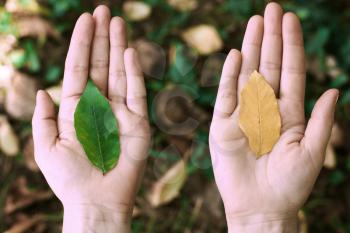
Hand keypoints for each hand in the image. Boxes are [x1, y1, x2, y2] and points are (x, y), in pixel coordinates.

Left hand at [32, 6, 149, 232]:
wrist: (96, 201)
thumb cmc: (69, 179)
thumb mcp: (46, 148)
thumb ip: (43, 118)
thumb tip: (44, 90)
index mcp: (76, 108)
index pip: (79, 68)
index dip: (81, 44)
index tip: (85, 19)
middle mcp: (99, 104)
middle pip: (100, 64)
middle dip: (101, 38)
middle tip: (104, 11)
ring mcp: (120, 111)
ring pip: (119, 72)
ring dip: (117, 47)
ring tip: (117, 22)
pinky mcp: (138, 122)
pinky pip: (136, 92)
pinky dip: (133, 73)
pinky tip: (128, 53)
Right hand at [209, 3, 337, 231]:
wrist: (261, 206)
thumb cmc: (290, 185)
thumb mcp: (312, 153)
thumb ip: (322, 121)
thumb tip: (334, 90)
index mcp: (289, 113)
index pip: (291, 71)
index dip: (292, 46)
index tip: (292, 20)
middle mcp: (265, 108)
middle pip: (268, 65)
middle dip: (271, 37)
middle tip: (271, 9)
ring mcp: (243, 114)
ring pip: (247, 74)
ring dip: (251, 48)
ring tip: (255, 22)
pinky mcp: (223, 125)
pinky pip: (226, 95)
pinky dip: (230, 75)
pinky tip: (235, 55)